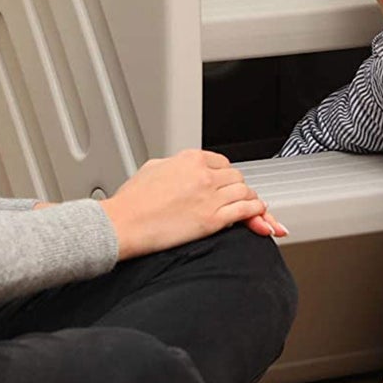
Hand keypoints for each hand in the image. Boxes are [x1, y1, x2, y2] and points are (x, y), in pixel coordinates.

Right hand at [101, 149, 279, 258]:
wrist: (123, 224)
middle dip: (238, 189)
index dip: (227, 176)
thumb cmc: (131, 202)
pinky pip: (247, 211)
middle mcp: (204, 175)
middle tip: (239, 200)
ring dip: (251, 201)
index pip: (222, 163)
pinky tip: (260, 218)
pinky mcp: (213, 219)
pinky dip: (257, 213)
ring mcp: (210, 196)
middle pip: (236, 177)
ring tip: (254, 210)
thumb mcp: (152, 168)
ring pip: (246, 193)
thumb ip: (174, 166)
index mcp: (189, 159)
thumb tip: (179, 170)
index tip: (227, 184)